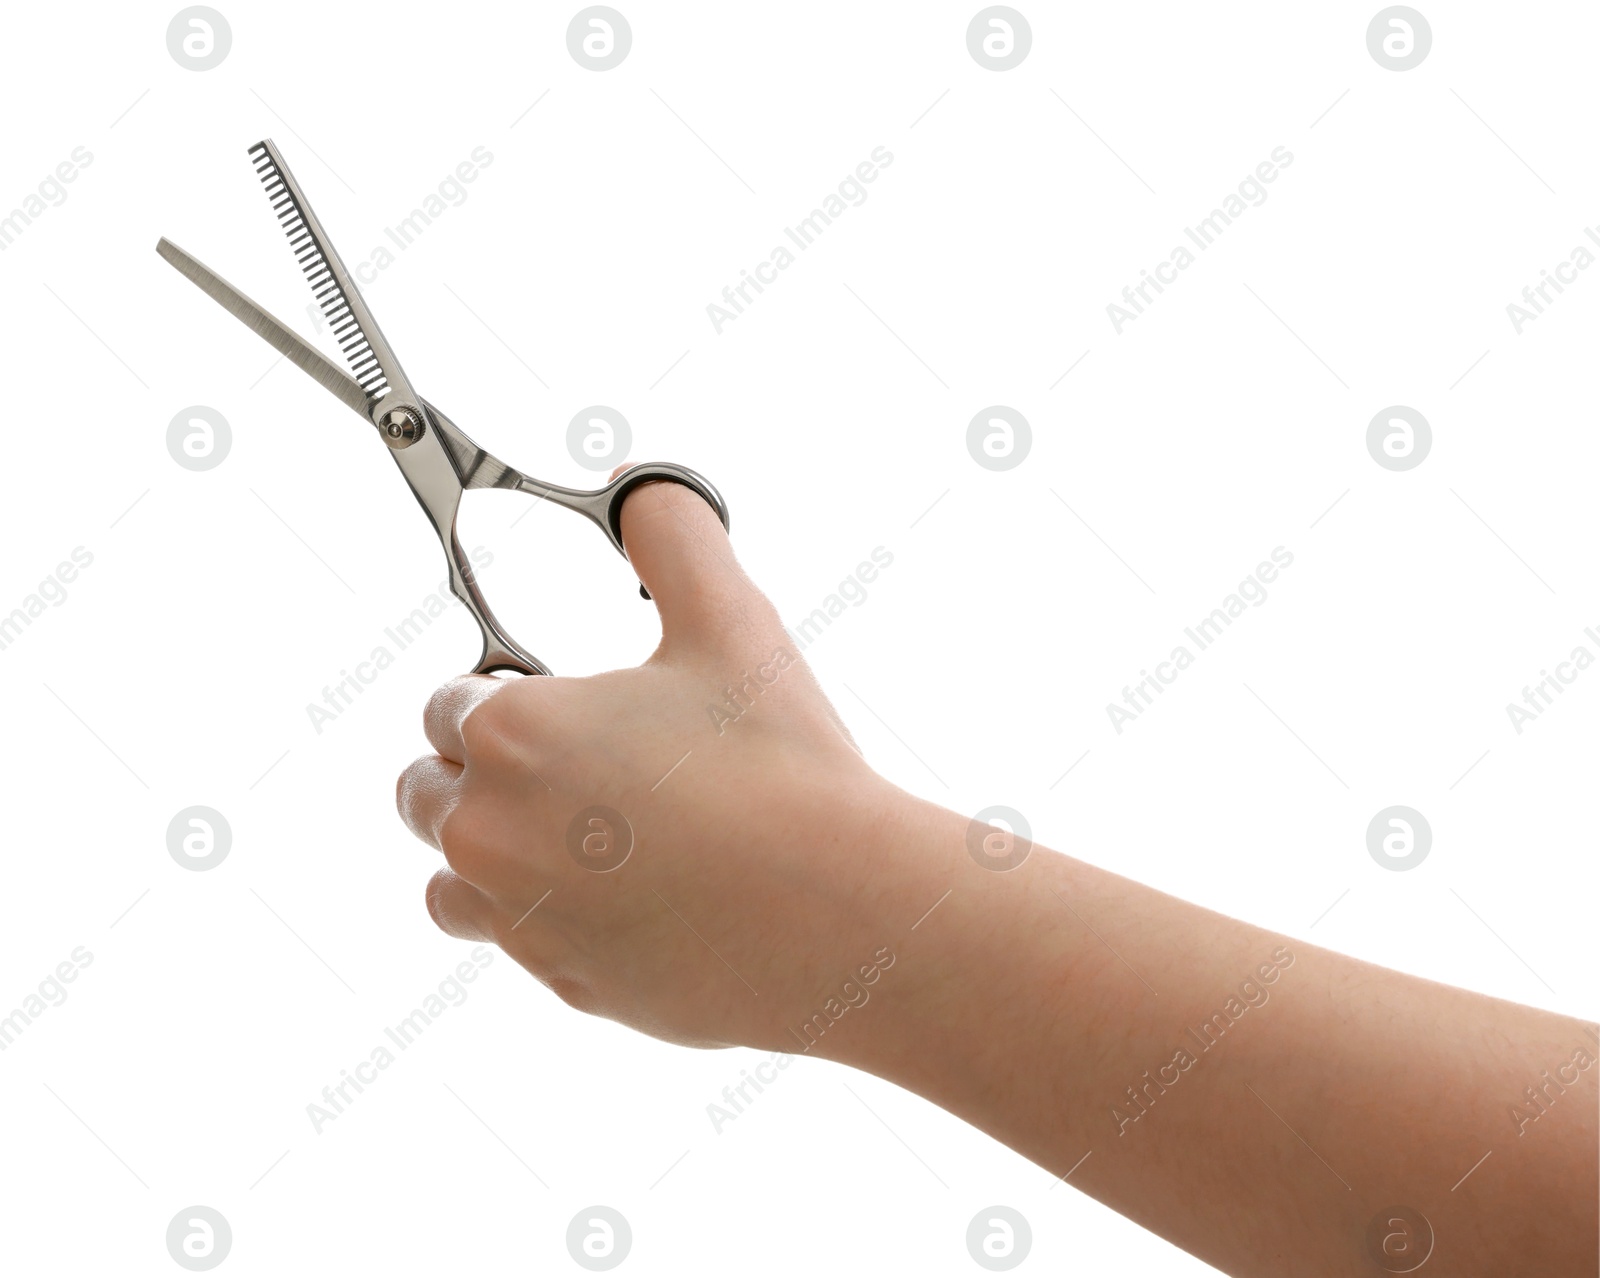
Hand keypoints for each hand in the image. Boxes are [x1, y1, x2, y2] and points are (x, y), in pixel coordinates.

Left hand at [396, 476, 922, 1050]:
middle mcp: (488, 830)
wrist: (840, 912)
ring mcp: (520, 918)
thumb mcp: (731, 620)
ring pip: (449, 877)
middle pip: (423, 791)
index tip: (566, 705)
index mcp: (514, 733)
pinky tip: (629, 896)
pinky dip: (545, 916)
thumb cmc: (783, 767)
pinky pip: (514, 941)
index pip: (449, 701)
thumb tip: (638, 485)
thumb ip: (671, 533)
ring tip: (584, 834)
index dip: (505, 693)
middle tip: (579, 767)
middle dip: (477, 770)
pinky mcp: (560, 985)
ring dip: (489, 851)